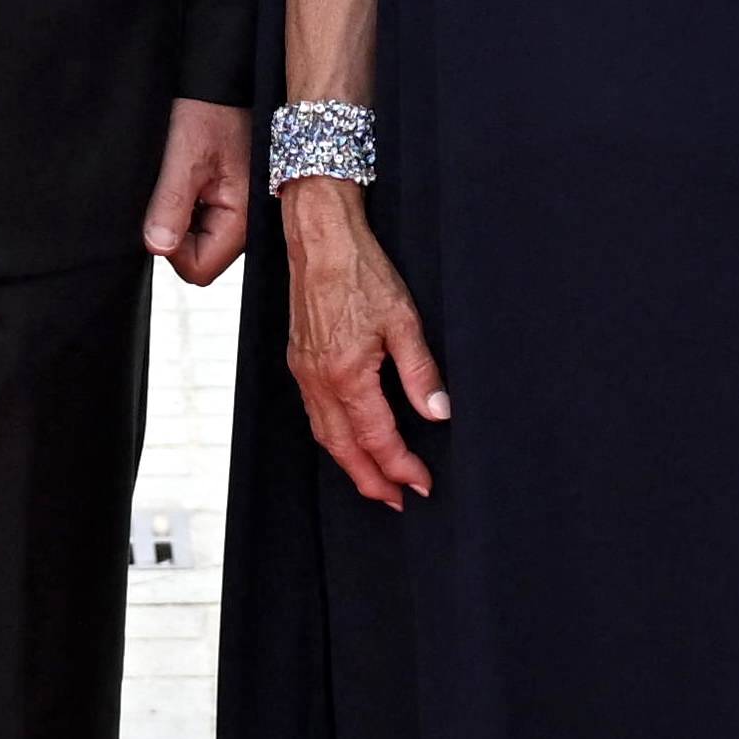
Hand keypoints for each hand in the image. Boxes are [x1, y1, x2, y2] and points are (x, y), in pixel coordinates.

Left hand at [144, 97, 253, 286]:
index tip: (163, 214)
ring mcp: (241, 212)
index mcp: (242, 218)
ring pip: (200, 240)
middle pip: (200, 258)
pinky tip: (191, 176)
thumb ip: (172, 204)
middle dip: (177, 233)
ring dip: (183, 217)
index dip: (172, 250)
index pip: (199, 270)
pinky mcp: (233, 200)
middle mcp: (247, 222)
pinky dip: (190, 206)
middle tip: (174, 190)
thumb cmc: (213, 110)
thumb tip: (158, 248)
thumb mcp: (186, 155)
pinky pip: (204, 221)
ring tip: (185, 177)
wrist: (227, 82)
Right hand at [278, 181, 444, 507]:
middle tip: (398, 501)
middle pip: (344, 450)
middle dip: (372, 480)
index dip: (401, 467)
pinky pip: (314, 414)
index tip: (422, 485)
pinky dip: (333, 438)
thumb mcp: (404, 320)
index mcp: (348, 374)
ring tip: (376, 482)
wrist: (320, 237)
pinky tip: (349, 440)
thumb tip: (438, 414)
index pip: (377, 438)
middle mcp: (319, 380)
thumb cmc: (361, 271)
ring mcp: (304, 372)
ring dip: (350, 465)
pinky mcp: (299, 361)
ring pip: (324, 436)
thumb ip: (421, 373)